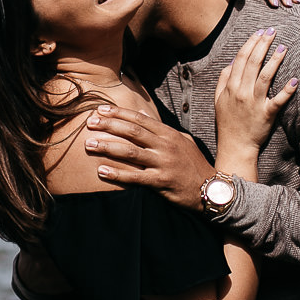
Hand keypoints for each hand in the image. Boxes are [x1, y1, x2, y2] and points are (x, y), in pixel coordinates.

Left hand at [82, 105, 219, 210]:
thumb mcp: (181, 139)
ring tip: (89, 144)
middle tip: (90, 123)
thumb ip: (160, 126)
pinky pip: (135, 177)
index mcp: (168, 133)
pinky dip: (117, 174)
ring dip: (108, 147)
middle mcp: (165, 146)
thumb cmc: (193, 163)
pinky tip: (102, 171)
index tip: (100, 110)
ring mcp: (163, 163)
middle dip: (109, 126)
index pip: (139, 119)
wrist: (211, 188)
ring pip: (130, 152)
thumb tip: (142, 111)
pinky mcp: (161, 182)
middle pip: (132, 132)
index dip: (118, 113)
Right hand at [214, 28, 296, 175]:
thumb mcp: (218, 99)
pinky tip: (295, 79)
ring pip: (266, 77)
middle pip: (253, 63)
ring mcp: (255, 103)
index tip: (259, 32)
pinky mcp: (267, 114)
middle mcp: (242, 92)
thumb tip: (233, 60)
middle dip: (263, 44)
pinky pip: (278, 100)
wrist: (235, 146)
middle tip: (273, 31)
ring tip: (283, 46)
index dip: (250, 43)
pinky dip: (287, 90)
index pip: (241, 59)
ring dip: (275, 60)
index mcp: (231, 87)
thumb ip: (224, 79)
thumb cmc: (228, 122)